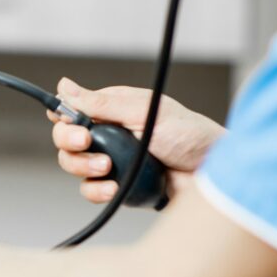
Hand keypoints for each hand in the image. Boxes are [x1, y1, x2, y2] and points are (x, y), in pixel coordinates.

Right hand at [48, 78, 225, 203]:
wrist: (212, 173)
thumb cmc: (189, 135)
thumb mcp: (143, 111)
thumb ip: (101, 102)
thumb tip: (64, 86)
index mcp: (112, 110)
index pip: (71, 111)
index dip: (64, 119)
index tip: (73, 123)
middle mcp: (108, 135)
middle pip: (65, 140)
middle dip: (71, 144)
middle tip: (87, 143)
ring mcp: (112, 161)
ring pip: (74, 165)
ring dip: (83, 167)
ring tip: (107, 167)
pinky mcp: (118, 185)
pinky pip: (91, 190)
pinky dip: (97, 190)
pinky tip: (113, 188)